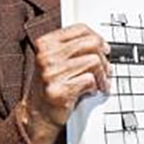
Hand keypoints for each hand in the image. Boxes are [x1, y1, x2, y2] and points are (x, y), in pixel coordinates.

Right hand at [17, 23, 110, 143]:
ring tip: (100, 82)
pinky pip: (90, 80)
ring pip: (94, 61)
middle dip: (104, 57)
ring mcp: (51, 73)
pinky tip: (91, 91)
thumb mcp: (56, 60)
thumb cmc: (51, 86)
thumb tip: (101, 42)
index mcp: (45, 43)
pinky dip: (96, 87)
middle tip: (106, 68)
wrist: (37, 115)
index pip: (80, 29)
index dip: (97, 38)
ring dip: (102, 75)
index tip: (103, 48)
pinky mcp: (59, 91)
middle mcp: (46, 56)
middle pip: (91, 43)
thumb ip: (73, 48)